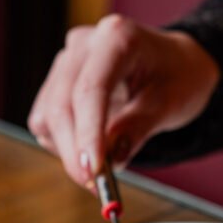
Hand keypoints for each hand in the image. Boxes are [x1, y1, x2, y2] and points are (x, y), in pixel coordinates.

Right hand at [28, 14, 220, 186]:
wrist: (174, 66)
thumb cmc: (177, 77)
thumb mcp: (170, 103)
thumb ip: (138, 128)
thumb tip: (111, 160)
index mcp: (117, 37)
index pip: (91, 89)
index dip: (88, 133)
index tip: (93, 171)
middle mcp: (84, 44)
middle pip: (61, 105)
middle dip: (75, 151)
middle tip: (96, 185)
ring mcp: (65, 63)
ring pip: (47, 116)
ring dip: (68, 150)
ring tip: (102, 165)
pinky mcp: (55, 83)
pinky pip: (45, 122)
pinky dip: (62, 144)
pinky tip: (90, 146)